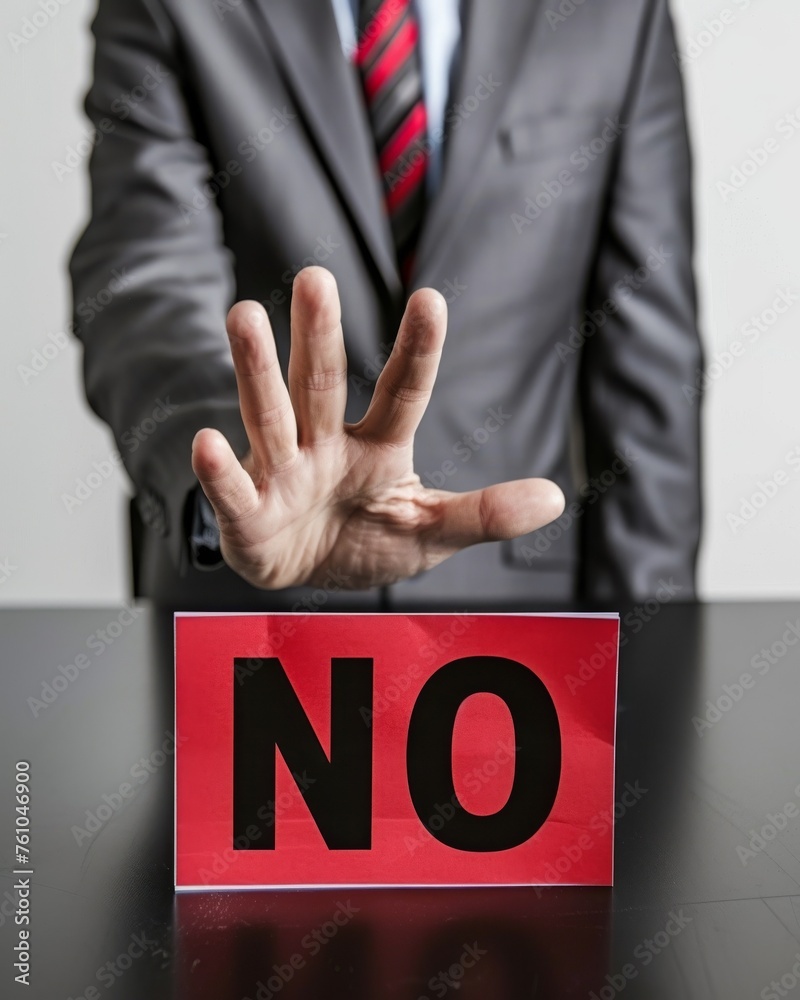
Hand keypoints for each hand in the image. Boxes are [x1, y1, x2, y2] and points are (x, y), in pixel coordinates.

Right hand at [191, 267, 564, 589]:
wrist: (311, 578)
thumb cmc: (370, 542)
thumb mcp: (433, 531)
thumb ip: (486, 513)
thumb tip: (556, 497)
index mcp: (379, 447)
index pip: (401, 394)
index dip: (415, 352)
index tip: (430, 300)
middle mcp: (325, 445)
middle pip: (322, 383)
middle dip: (318, 334)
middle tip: (315, 278)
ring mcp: (282, 474)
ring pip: (270, 416)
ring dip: (257, 370)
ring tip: (243, 316)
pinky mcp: (248, 515)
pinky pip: (233, 492)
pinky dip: (219, 473)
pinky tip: (206, 442)